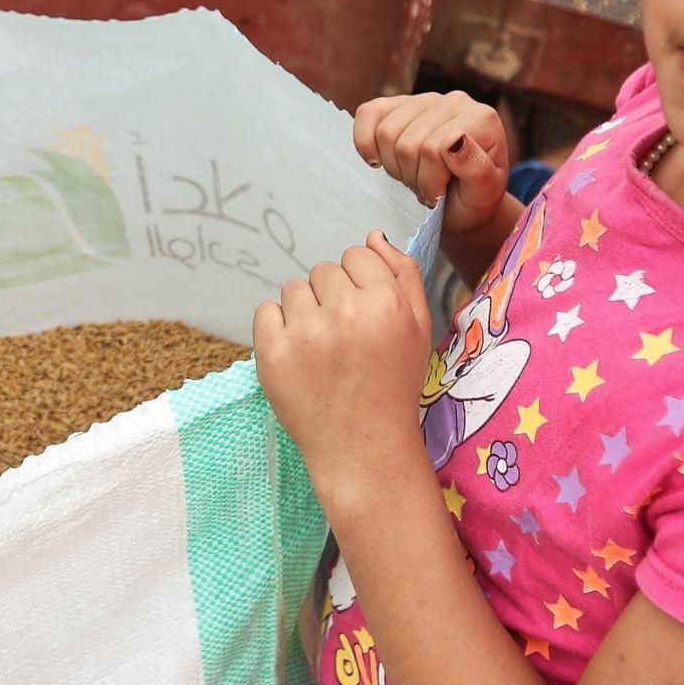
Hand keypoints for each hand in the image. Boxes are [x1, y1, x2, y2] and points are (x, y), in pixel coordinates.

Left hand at [254, 232, 435, 507]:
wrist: (364, 448)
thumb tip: (372, 236)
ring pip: (293, 288)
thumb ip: (403, 275)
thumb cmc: (394, 386)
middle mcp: (345, 312)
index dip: (359, 284)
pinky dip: (277, 328)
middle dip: (332, 297)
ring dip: (304, 311)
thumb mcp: (418, 328)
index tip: (363, 314)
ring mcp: (304, 333)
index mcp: (385, 303)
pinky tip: (298, 354)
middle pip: (323, 270)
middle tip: (343, 338)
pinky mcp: (272, 353)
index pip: (356, 256)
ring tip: (321, 348)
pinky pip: (265, 310)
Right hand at [354, 91, 511, 227]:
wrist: (464, 200)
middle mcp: (454, 100)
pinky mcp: (397, 103)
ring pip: (386, 133)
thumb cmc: (474, 198)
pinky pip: (368, 114)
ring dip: (394, 167)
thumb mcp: (483, 194)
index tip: (441, 196)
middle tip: (427, 190)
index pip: (434, 148)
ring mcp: (424, 99)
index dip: (431, 182)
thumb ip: (476, 170)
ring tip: (413, 177)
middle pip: (407, 143)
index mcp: (482, 118)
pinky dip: (366, 143)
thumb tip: (455, 140)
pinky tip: (381, 160)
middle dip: (413, 178)